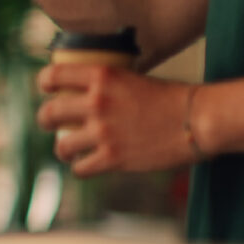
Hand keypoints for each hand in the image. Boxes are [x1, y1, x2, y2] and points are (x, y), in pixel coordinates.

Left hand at [37, 64, 205, 175]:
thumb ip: (110, 84)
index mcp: (102, 76)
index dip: (45, 82)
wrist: (198, 120)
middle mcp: (97, 102)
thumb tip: (91, 89)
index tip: (46, 88)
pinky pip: (81, 168)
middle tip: (50, 123)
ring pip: (61, 145)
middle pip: (50, 113)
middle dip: (45, 120)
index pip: (55, 75)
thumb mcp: (135, 78)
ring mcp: (103, 131)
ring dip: (62, 149)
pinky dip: (80, 168)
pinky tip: (85, 166)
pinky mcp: (113, 157)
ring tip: (67, 151)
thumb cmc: (173, 98)